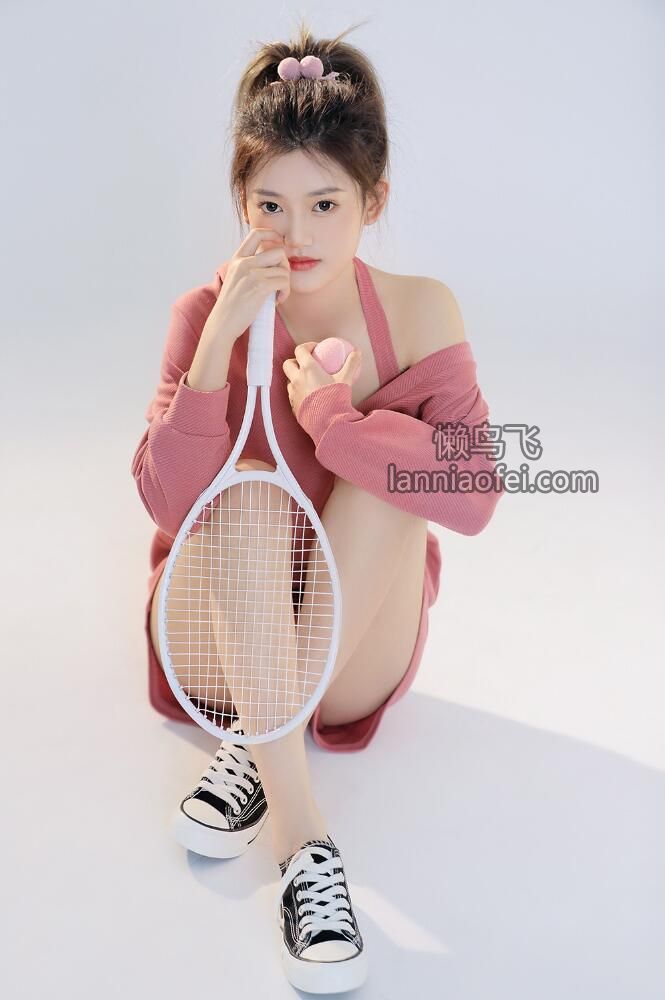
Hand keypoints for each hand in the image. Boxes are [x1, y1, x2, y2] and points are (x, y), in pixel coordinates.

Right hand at [206, 228, 290, 345]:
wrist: (223, 322)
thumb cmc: (232, 305)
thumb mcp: (236, 279)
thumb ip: (250, 268)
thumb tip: (273, 264)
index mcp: (238, 259)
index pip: (256, 234)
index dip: (272, 234)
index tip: (279, 243)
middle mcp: (244, 263)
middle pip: (278, 252)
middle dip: (285, 267)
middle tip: (280, 281)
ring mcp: (252, 274)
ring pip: (284, 269)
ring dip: (286, 283)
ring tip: (278, 294)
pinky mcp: (260, 287)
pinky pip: (284, 282)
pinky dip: (285, 292)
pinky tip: (277, 300)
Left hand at [282, 342, 361, 419]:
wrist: (328, 423)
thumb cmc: (336, 399)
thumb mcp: (346, 379)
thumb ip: (351, 364)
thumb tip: (357, 352)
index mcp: (308, 369)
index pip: (300, 350)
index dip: (306, 347)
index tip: (315, 349)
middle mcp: (297, 379)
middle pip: (288, 364)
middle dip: (294, 361)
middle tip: (306, 364)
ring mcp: (293, 393)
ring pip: (289, 381)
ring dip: (295, 378)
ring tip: (307, 381)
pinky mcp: (293, 406)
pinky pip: (292, 395)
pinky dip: (298, 392)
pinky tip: (308, 396)